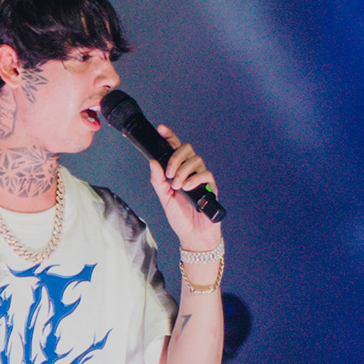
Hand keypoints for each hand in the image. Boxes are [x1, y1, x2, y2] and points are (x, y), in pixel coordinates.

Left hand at [145, 124, 221, 247]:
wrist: (193, 234)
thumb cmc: (179, 217)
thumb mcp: (164, 198)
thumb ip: (158, 181)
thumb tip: (152, 162)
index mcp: (178, 172)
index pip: (175, 149)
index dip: (170, 137)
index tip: (161, 129)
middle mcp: (190, 172)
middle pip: (187, 150)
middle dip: (176, 158)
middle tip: (170, 174)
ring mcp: (201, 178)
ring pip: (196, 160)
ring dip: (184, 171)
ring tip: (178, 186)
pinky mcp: (211, 187)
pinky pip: (205, 174)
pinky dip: (194, 179)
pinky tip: (187, 188)